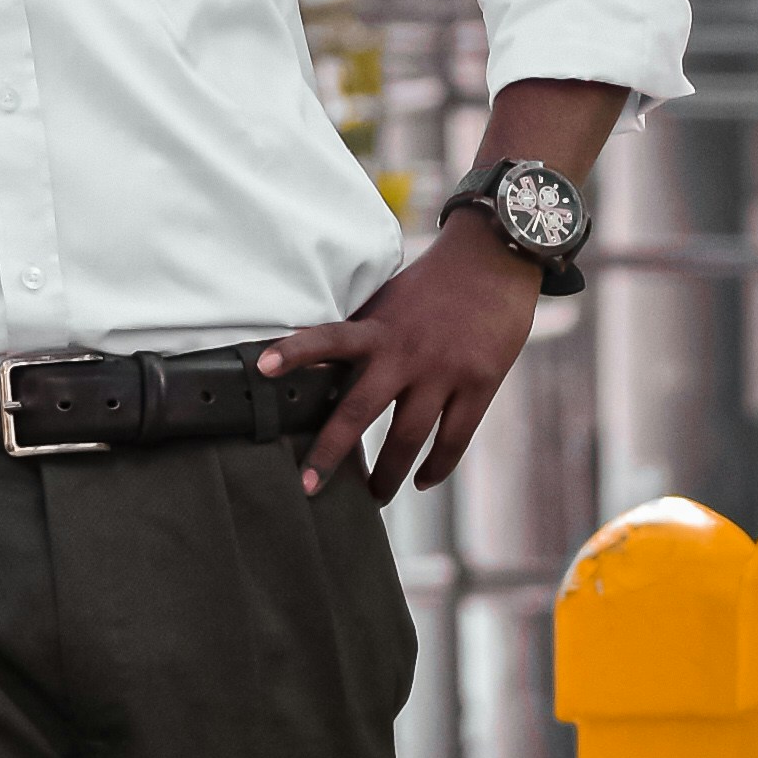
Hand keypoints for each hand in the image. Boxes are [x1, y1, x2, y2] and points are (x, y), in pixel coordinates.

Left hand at [258, 219, 541, 499]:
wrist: (495, 260)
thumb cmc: (434, 284)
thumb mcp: (389, 301)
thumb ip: (361, 335)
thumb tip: (320, 369)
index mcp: (379, 328)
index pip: (328, 338)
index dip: (295, 351)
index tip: (262, 367)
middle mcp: (407, 352)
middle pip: (360, 410)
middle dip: (331, 452)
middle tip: (308, 486)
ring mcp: (445, 371)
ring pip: (408, 438)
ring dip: (388, 474)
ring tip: (375, 497)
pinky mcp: (480, 384)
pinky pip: (454, 440)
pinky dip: (436, 467)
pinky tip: (422, 481)